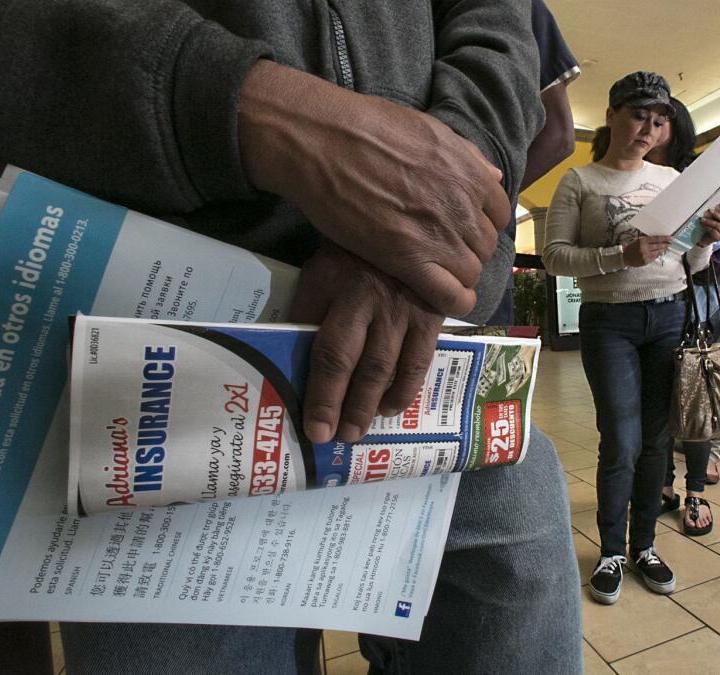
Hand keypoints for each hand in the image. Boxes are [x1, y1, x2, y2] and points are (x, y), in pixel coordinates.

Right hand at [238, 60, 508, 316]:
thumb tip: (493, 176)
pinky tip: (443, 300)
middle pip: (485, 246)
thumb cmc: (368, 127)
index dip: (481, 223)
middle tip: (441, 249)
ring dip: (457, 274)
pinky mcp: (408, 260)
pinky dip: (454, 303)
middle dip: (468, 250)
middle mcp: (462, 206)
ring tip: (433, 270)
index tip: (462, 228)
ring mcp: (438, 235)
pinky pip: (450, 296)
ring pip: (471, 272)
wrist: (323, 142)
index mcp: (470, 174)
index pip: (498, 214)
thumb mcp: (429, 129)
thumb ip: (466, 156)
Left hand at [288, 243, 443, 443]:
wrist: (405, 222)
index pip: (328, 350)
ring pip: (388, 367)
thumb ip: (308, 309)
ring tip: (358, 429)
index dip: (321, 393)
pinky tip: (392, 406)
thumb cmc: (350, 252)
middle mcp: (371, 302)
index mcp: (336, 288)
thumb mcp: (320, 270)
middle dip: (345, 407)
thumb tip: (287, 354)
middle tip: (338, 437)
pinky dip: (406, 387)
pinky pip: (420, 360)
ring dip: (372, 404)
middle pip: (357, 365)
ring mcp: (404, 309)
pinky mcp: (432, 314)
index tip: (314, 427)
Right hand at [622, 235, 671, 266]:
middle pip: (658, 245)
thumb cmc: (631, 247)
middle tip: (669, 243)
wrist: (624, 256)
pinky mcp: (646, 261)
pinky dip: (657, 255)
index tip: (670, 238)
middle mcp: (644, 248)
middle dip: (665, 244)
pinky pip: (654, 258)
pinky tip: (658, 253)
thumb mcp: (638, 240)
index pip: (656, 239)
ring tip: (665, 248)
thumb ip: (647, 239)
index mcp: (642, 241)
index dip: (664, 238)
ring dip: (662, 250)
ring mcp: (645, 255)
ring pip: (657, 252)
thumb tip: (657, 239)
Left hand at [696, 204, 719, 246]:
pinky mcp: (719, 238)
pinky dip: (707, 227)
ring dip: (709, 221)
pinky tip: (702, 224)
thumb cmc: (710, 227)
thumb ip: (714, 214)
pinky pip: (713, 231)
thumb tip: (710, 207)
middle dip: (716, 214)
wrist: (706, 239)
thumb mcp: (713, 219)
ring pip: (717, 225)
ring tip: (702, 219)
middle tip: (709, 210)